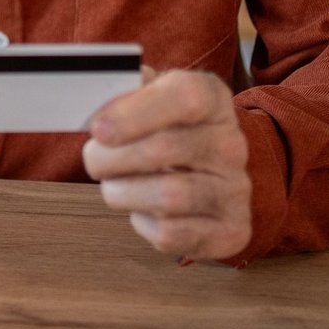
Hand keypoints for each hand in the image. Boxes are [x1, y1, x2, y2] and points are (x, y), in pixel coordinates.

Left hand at [81, 68, 250, 260]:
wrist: (202, 174)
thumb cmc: (162, 130)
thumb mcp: (146, 98)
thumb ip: (122, 95)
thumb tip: (97, 114)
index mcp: (211, 98)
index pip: (185, 97)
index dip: (136, 113)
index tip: (98, 129)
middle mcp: (231, 144)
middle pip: (164, 149)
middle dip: (112, 158)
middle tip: (93, 160)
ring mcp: (235, 190)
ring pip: (167, 196)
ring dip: (123, 192)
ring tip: (114, 185)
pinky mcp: (231, 231)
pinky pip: (171, 233)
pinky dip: (142, 223)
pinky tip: (143, 209)